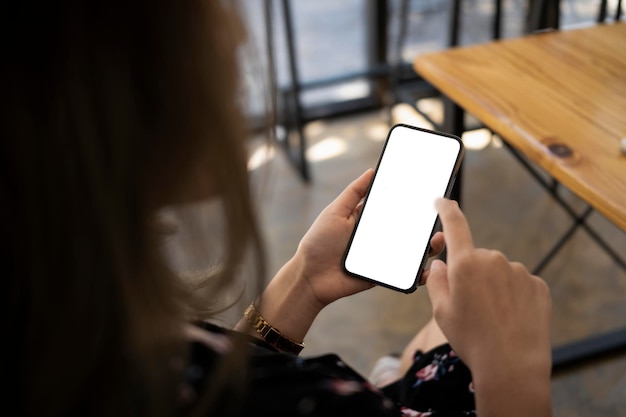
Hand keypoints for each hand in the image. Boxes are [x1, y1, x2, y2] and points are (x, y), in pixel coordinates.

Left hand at [237, 171, 444, 346]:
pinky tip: (426, 268)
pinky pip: (404, 274)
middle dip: (426, 223)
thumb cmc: (318, 243)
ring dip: (428, 246)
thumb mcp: (335, 212)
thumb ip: (354, 194)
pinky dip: (418, 272)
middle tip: (439, 215)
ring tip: (437, 239)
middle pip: (408, 229)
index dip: (410, 201)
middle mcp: (378, 237)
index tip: (428, 191)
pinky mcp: (383, 275)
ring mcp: (383, 256)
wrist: (309, 277)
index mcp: (368, 220)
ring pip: (411, 250)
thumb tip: (372, 172)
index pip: (394, 208)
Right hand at [426, 199, 551, 416]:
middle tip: (470, 305)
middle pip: (477, 258)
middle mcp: (493, 260)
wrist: (512, 365)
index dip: (446, 209)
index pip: (455, 224)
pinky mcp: (538, 285)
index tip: (442, 200)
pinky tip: (510, 318)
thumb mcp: (441, 312)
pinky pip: (519, 284)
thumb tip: (439, 266)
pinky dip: (513, 296)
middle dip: (472, 273)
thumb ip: (436, 282)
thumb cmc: (471, 339)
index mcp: (465, 264)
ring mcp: (519, 272)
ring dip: (494, 286)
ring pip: (499, 272)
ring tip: (493, 317)